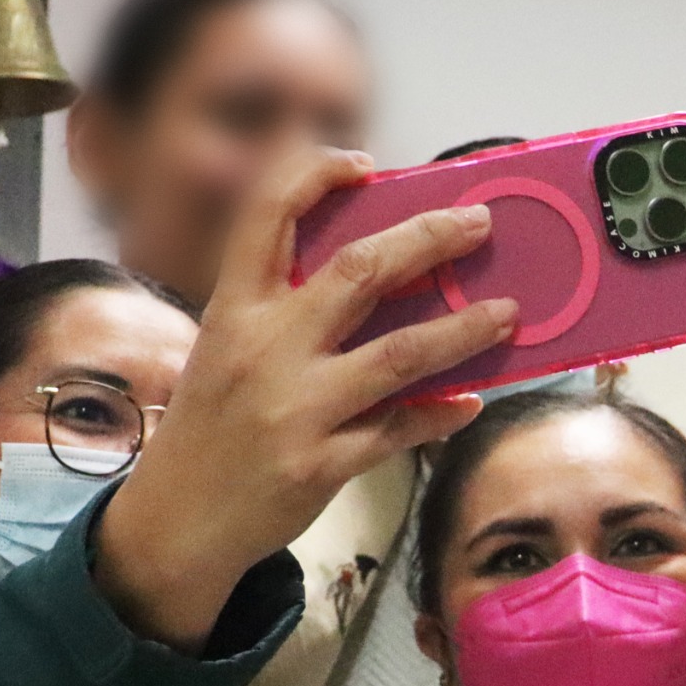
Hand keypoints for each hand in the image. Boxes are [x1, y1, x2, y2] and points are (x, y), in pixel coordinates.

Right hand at [99, 147, 519, 650]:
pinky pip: (399, 430)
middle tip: (478, 223)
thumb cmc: (210, 427)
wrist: (177, 521)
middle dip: (429, 238)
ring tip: (508, 313)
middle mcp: (265, 349)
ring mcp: (296, 409)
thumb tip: (372, 271)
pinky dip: (440, 413)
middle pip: (360, 272)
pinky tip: (469, 400)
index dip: (315, 173)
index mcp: (234, 309)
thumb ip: (279, 308)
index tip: (364, 165)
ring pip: (399, 355)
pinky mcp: (321, 465)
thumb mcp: (222, 349)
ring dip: (463, 330)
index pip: (268, 214)